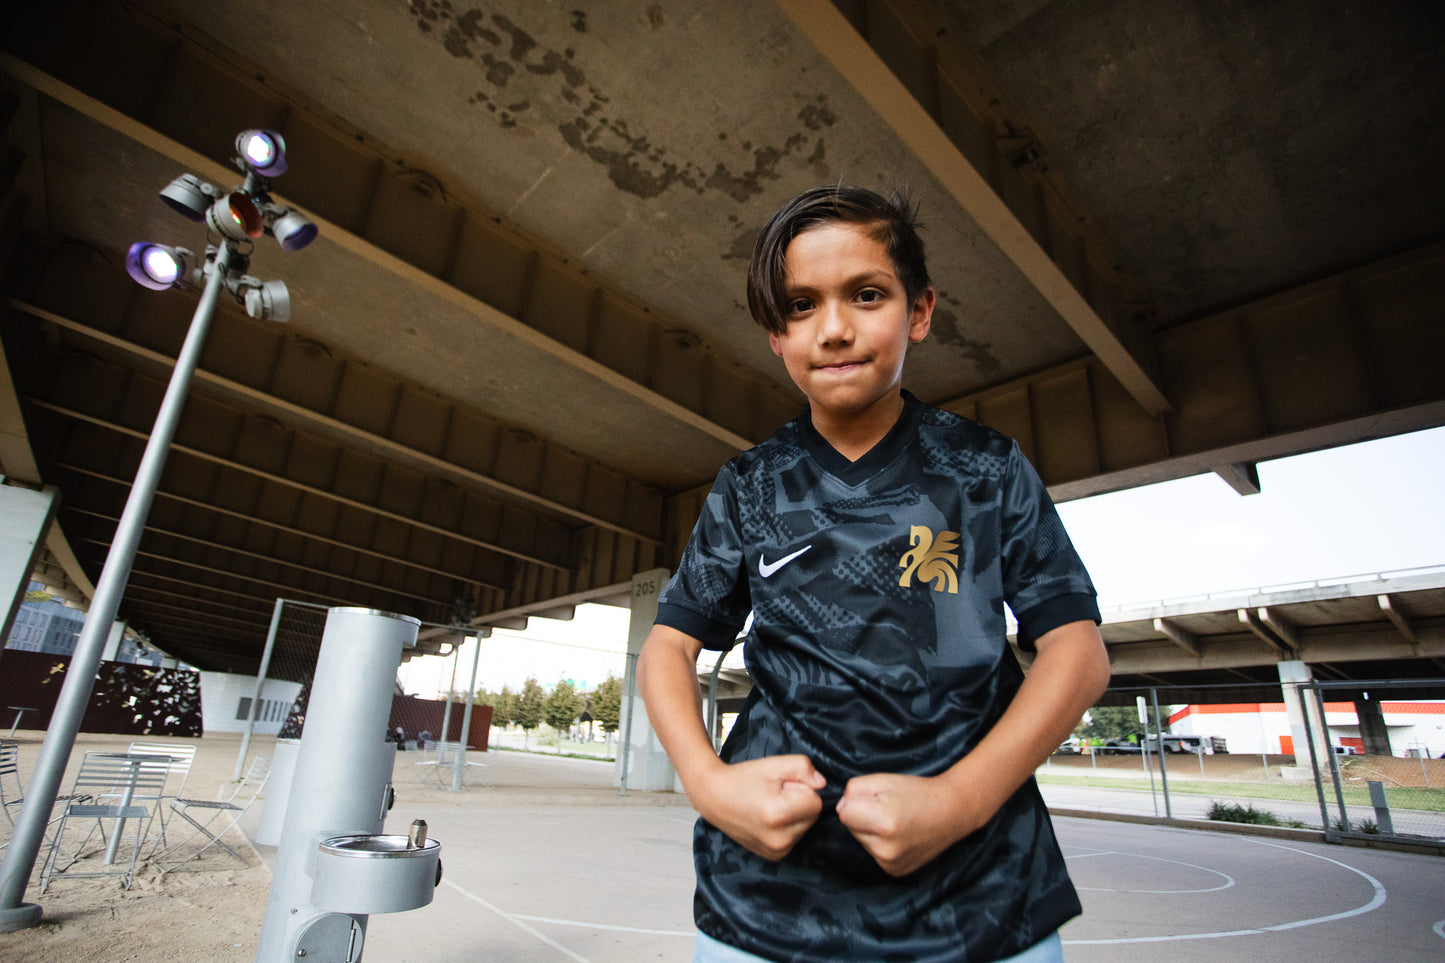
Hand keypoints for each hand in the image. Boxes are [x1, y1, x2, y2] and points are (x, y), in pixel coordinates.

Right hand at [691, 755, 826, 860]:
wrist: (715, 797)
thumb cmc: (745, 778)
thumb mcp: (774, 764)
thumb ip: (803, 768)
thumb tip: (822, 784)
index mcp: (779, 815)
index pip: (816, 801)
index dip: (801, 788)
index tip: (781, 786)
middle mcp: (779, 840)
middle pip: (812, 816)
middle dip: (800, 802)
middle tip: (775, 794)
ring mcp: (776, 851)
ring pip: (805, 827)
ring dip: (794, 815)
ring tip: (770, 806)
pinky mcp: (774, 856)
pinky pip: (795, 837)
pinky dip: (787, 827)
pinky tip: (769, 819)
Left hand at [836, 772, 983, 876]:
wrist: (951, 812)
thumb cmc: (917, 792)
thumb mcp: (883, 779)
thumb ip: (854, 790)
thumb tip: (840, 808)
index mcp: (884, 822)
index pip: (843, 813)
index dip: (855, 802)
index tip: (874, 798)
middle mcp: (886, 848)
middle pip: (851, 828)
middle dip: (862, 816)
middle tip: (887, 808)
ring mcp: (891, 863)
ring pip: (862, 841)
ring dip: (871, 831)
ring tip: (895, 821)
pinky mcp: (894, 872)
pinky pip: (873, 854)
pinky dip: (880, 844)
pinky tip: (898, 836)